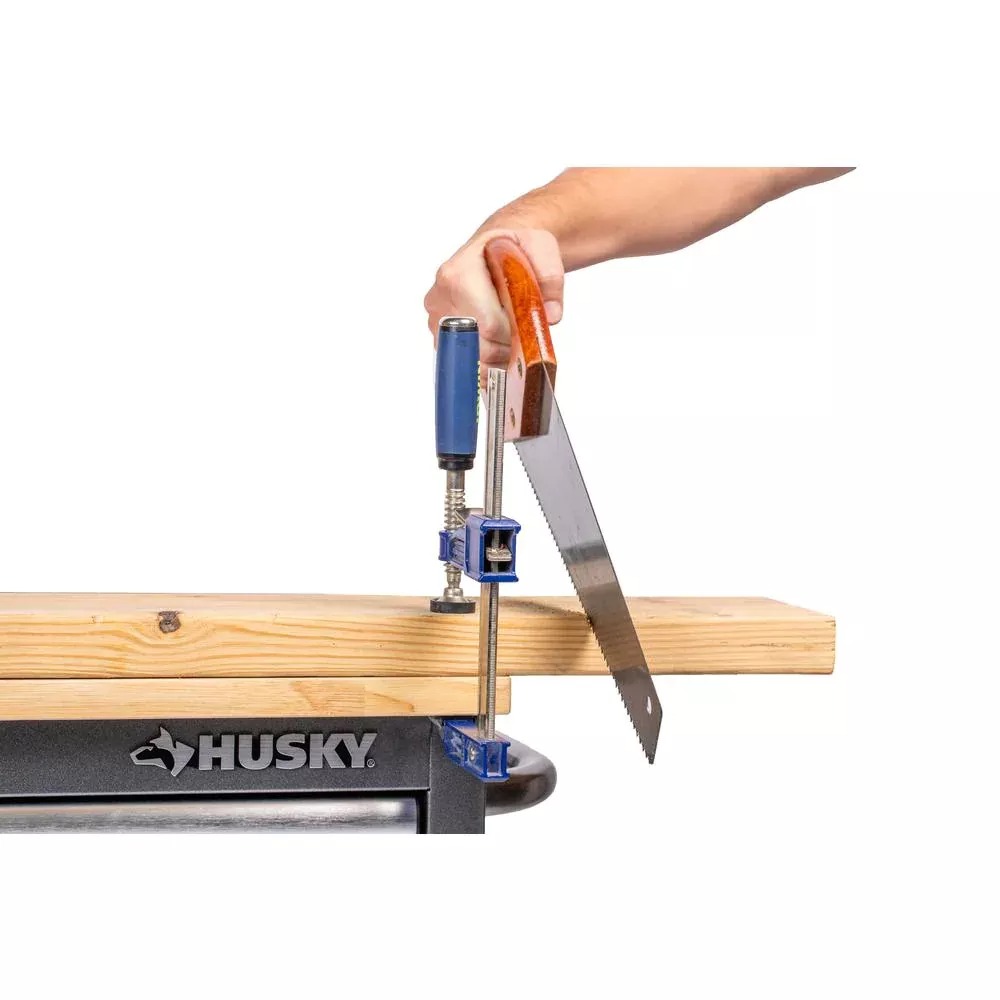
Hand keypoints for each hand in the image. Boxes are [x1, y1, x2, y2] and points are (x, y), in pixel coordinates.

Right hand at [424, 229, 563, 367]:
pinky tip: (499, 348)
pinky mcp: (440, 335)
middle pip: (480, 346)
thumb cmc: (512, 248)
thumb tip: (551, 315)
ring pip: (471, 358)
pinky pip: (464, 362)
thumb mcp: (540, 247)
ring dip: (497, 358)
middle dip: (508, 349)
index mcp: (460, 274)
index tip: (530, 332)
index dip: (515, 336)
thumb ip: (550, 278)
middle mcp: (442, 297)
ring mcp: (437, 319)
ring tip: (512, 340)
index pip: (489, 324)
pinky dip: (486, 364)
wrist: (491, 248)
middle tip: (525, 338)